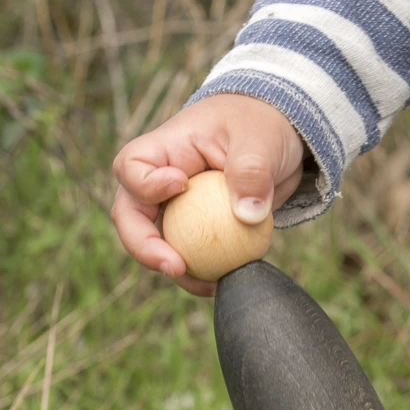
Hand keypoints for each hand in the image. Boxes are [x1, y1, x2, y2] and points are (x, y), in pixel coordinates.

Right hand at [111, 94, 305, 295]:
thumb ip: (252, 171)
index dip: (145, 184)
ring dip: (177, 269)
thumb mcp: (260, 139)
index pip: (132, 167)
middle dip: (144, 246)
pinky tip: (224, 282)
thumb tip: (247, 216)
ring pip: (157, 243)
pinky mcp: (196, 228)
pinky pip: (190, 254)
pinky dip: (202, 272)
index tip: (180, 186)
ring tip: (208, 285)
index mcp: (165, 148)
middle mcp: (160, 180)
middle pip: (131, 216)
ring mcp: (175, 207)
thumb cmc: (261, 125)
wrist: (278, 136)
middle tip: (176, 267)